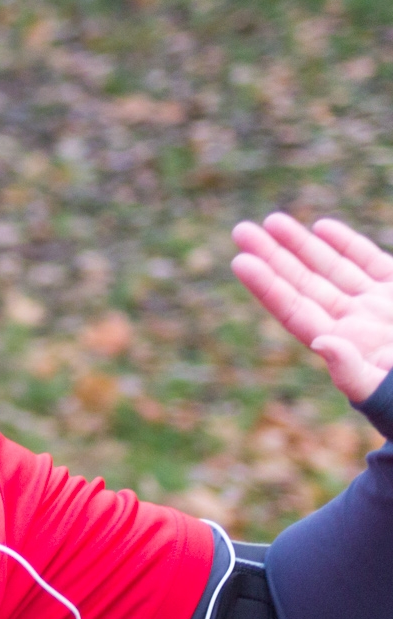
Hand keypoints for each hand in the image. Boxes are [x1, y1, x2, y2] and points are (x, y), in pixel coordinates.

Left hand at [231, 213, 392, 403]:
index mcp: (348, 349)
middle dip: (274, 258)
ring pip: (334, 270)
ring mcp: (381, 308)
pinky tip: (322, 227)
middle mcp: (358, 326)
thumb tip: (322, 343)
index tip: (240, 260)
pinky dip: (348, 245)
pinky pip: (371, 264)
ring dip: (303, 246)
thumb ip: (355, 373)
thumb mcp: (392, 397)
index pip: (297, 312)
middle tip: (241, 230)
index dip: (269, 287)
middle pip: (306, 286)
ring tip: (272, 221)